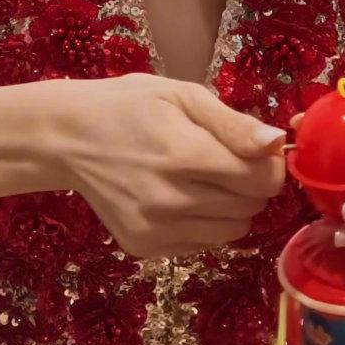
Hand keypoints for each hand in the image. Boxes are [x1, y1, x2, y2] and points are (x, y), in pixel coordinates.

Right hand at [53, 74, 286, 257]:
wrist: (68, 137)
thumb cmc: (130, 106)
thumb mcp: (182, 96)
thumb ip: (233, 123)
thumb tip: (277, 143)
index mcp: (184, 156)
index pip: (262, 181)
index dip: (269, 164)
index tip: (256, 150)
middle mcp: (171, 201)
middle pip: (251, 208)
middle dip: (249, 184)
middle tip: (223, 159)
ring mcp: (155, 230)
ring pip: (231, 232)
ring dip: (231, 208)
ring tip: (202, 179)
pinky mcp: (143, 247)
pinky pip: (202, 245)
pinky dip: (204, 224)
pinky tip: (180, 197)